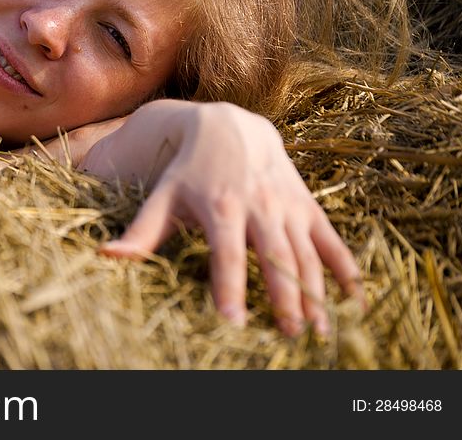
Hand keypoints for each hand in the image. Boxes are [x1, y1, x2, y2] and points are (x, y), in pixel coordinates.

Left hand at [79, 99, 363, 335]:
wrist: (230, 126)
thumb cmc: (189, 168)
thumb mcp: (163, 195)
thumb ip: (141, 231)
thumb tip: (107, 258)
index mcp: (220, 207)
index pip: (226, 254)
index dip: (229, 287)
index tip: (232, 323)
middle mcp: (258, 205)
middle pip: (275, 256)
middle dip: (283, 296)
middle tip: (286, 336)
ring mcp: (286, 205)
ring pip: (306, 252)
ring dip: (316, 292)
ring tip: (318, 332)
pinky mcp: (306, 205)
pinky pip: (330, 239)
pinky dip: (346, 269)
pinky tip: (354, 300)